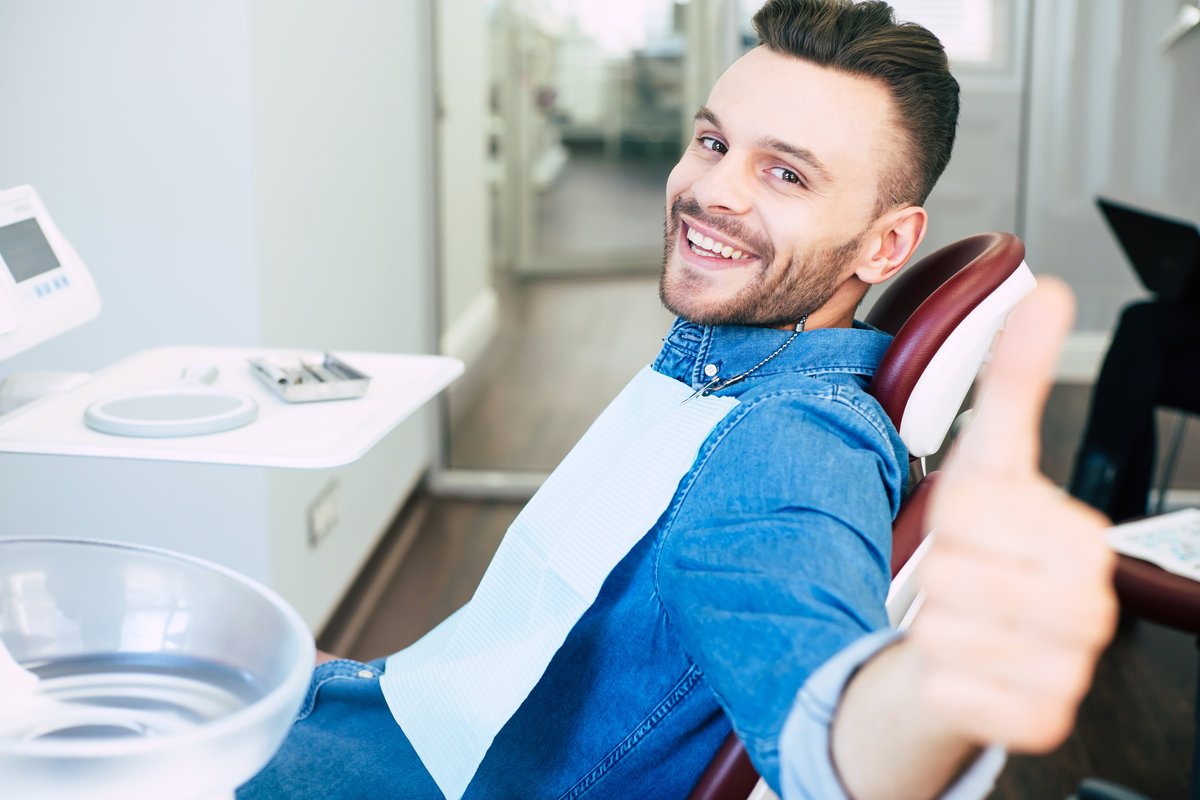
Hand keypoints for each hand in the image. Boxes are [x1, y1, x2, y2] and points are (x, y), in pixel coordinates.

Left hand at [912, 278, 1117, 751]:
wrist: (975, 637)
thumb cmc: (981, 547)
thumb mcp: (990, 457)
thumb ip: (1016, 378)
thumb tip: (1048, 292)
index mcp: (1079, 538)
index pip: (967, 511)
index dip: (946, 519)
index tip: (969, 531)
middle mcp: (1087, 606)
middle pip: (953, 573)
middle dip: (935, 573)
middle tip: (962, 580)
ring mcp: (1068, 668)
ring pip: (944, 631)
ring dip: (931, 624)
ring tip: (964, 620)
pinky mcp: (1037, 721)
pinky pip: (949, 687)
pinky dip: (938, 676)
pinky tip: (966, 667)